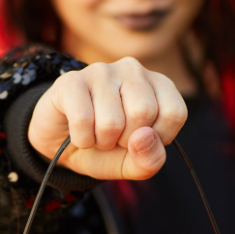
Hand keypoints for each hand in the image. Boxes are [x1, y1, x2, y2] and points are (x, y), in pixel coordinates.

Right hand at [28, 57, 186, 180]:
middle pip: (144, 113)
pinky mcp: (72, 80)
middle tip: (113, 137)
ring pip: (112, 120)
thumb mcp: (133, 164)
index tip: (139, 140)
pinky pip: (83, 120)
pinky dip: (81, 139)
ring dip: (101, 141)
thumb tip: (143, 137)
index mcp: (158, 85)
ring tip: (95, 134)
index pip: (174, 113)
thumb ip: (150, 159)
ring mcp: (101, 71)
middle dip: (125, 140)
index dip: (156, 139)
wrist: (60, 147)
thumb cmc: (104, 150)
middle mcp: (133, 70)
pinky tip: (78, 133)